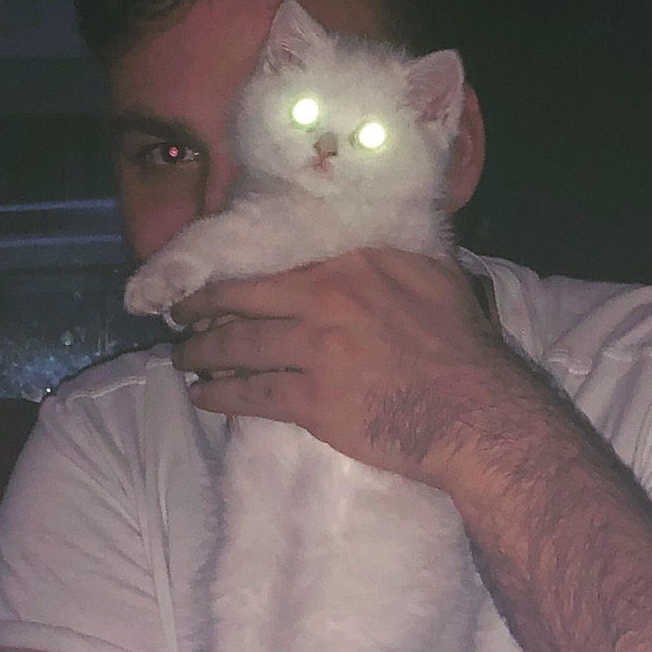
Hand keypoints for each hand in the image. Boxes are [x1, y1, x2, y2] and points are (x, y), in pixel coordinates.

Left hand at [170, 249, 533, 487]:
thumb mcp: (435, 276)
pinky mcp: (312, 402)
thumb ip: (392, 256)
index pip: (274, 266)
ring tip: (181, 358)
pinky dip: (220, 395)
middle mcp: (324, 301)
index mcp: (350, 265)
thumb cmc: (462, 344)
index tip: (212, 282)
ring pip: (239, 348)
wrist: (473, 411)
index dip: (235, 277)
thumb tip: (370, 239)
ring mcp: (314, 352)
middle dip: (200, 310)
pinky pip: (251, 396)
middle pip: (243, 302)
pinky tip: (202, 395)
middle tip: (177, 318)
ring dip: (201, 353)